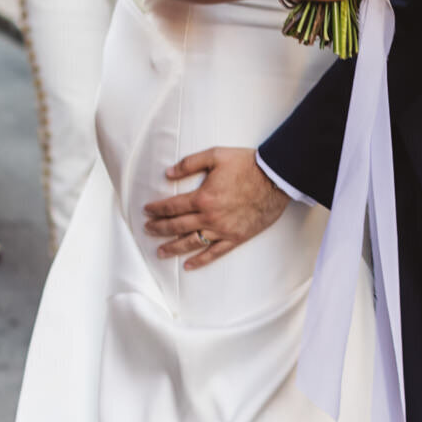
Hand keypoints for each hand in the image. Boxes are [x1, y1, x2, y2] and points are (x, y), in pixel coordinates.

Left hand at [143, 147, 287, 269]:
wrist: (275, 178)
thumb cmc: (246, 164)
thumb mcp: (215, 155)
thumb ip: (189, 164)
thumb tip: (167, 173)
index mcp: (202, 197)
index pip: (172, 206)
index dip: (157, 209)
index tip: (147, 211)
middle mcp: (209, 217)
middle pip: (177, 226)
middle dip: (159, 228)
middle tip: (148, 230)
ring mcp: (223, 230)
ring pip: (192, 243)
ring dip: (173, 248)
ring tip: (160, 252)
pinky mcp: (236, 237)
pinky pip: (215, 252)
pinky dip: (200, 260)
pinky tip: (188, 265)